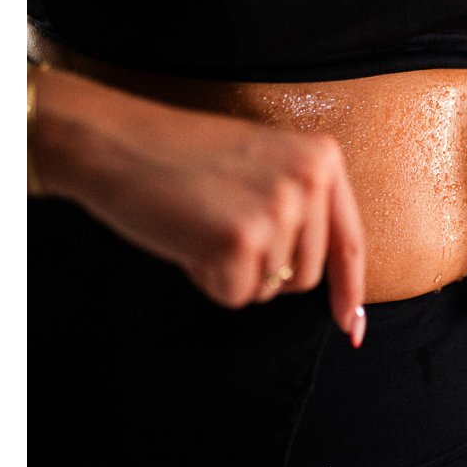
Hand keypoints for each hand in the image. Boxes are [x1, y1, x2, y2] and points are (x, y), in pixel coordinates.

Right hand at [34, 69, 367, 342]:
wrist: (116, 141)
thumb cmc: (182, 159)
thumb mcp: (261, 168)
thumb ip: (300, 208)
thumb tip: (330, 288)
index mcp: (322, 157)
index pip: (348, 239)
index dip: (348, 288)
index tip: (350, 325)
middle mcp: (311, 179)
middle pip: (305, 275)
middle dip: (263, 271)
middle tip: (219, 227)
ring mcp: (279, 207)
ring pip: (269, 290)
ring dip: (230, 272)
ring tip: (200, 223)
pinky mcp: (242, 238)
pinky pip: (235, 295)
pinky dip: (206, 279)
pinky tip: (186, 237)